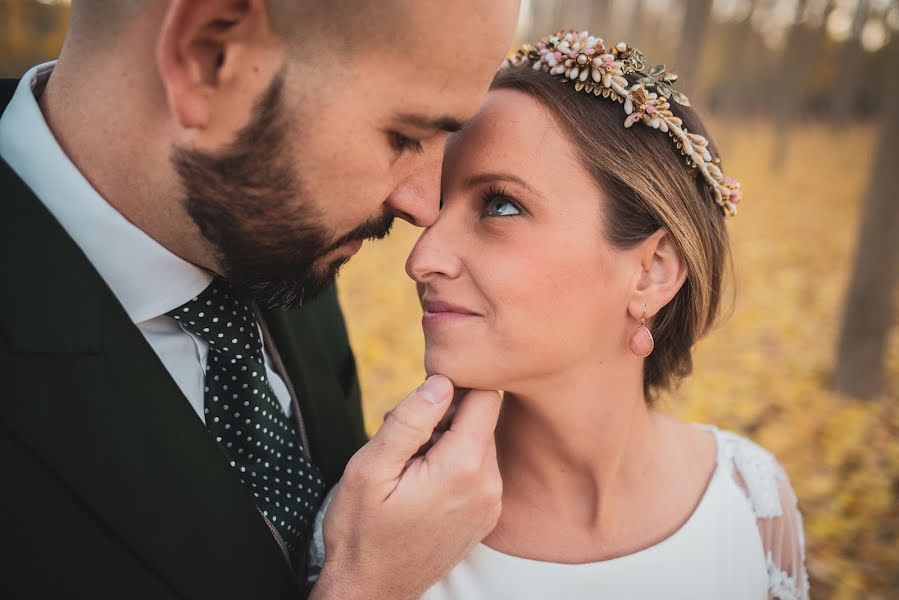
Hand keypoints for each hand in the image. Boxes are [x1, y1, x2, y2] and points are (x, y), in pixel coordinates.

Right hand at [310, 376, 502, 599]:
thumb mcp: (370, 468)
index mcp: (464, 467)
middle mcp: (489, 485)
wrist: (370, 591)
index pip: (487, 396)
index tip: (421, 402)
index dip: (454, 388)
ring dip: (447, 441)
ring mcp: (491, 504)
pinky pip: (478, 470)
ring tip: (408, 463)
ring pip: (479, 443)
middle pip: (482, 419)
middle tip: (402, 438)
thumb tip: (442, 382)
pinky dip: (453, 465)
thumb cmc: (361, 531)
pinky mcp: (486, 515)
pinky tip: (420, 482)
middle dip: (445, 417)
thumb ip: (409, 420)